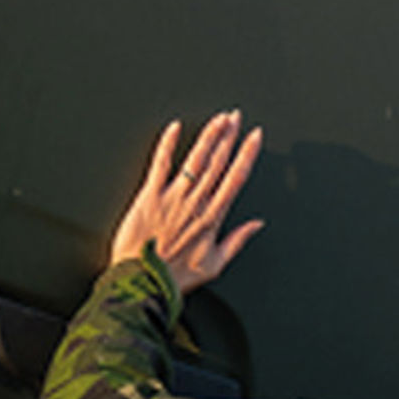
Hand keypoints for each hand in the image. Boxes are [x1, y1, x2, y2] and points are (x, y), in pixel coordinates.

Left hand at [115, 113, 264, 294]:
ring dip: (208, 136)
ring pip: (195, 159)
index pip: (235, 177)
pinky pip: (159, 164)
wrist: (142, 281)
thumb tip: (256, 224)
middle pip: (217, 162)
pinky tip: (175, 128)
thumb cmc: (174, 277)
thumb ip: (237, 241)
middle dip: (229, 136)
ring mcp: (172, 197)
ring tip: (218, 118)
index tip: (254, 136)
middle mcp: (195, 203)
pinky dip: (167, 144)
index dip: (247, 154)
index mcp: (212, 218)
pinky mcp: (149, 196)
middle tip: (236, 116)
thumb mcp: (214, 266)